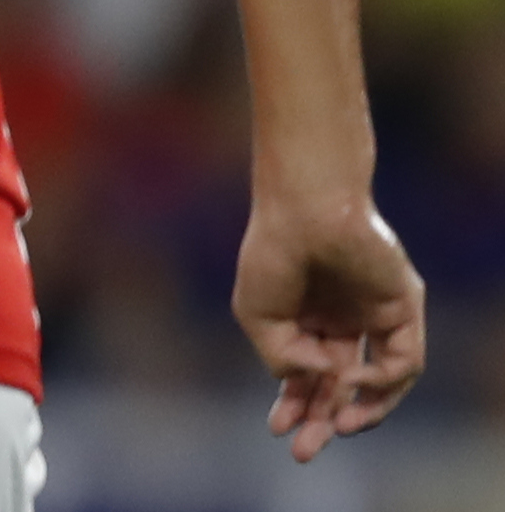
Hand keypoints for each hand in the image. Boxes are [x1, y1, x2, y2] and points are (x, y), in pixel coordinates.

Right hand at [235, 194, 423, 459]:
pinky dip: (381, 378)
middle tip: (305, 452)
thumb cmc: (273, 253)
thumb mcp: (258, 314)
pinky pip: (404, 360)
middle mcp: (343, 322)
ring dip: (363, 411)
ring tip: (338, 427)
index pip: (307, 376)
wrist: (305, 210)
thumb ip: (281, 357)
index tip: (277, 430)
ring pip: (380, 381)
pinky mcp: (404, 310)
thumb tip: (318, 381)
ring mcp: (375, 317)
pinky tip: (350, 377)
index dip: (293, 405)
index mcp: (306, 319)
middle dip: (322, 419)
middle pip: (341, 386)